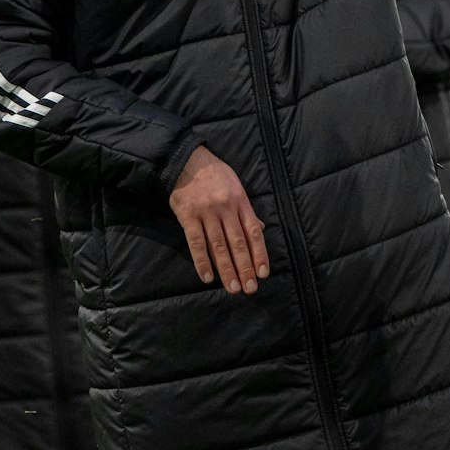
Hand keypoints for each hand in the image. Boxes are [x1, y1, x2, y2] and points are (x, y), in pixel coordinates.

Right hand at [168, 146, 268, 295]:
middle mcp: (226, 208)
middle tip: (249, 289)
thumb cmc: (215, 175)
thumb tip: (261, 229)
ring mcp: (207, 213)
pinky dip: (202, 261)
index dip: (259, 253)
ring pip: (219, 246)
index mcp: (241, 201)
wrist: (187, 160)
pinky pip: (196, 242)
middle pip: (238, 243)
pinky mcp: (188, 216)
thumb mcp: (236, 186)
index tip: (263, 273)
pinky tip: (207, 277)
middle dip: (245, 268)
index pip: (253, 232)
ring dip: (227, 269)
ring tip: (233, 288)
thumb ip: (247, 210)